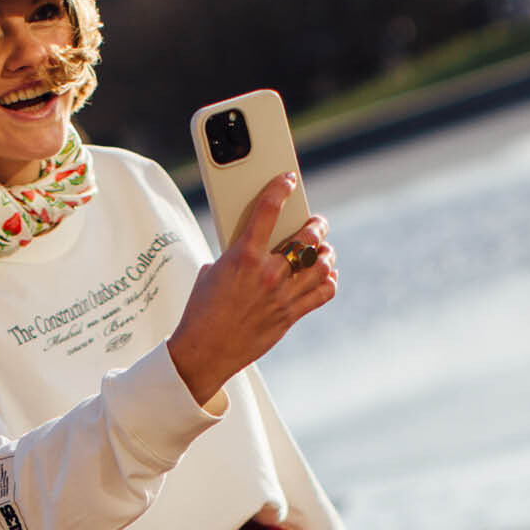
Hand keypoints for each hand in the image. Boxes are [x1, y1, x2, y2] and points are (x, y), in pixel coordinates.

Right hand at [167, 172, 336, 403]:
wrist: (204, 350)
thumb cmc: (201, 312)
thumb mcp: (211, 273)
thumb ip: (233, 257)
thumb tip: (247, 252)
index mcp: (243, 257)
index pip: (267, 210)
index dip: (280, 189)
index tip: (288, 180)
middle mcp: (267, 273)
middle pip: (307, 238)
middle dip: (316, 225)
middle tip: (316, 222)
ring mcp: (282, 295)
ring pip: (321, 264)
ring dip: (326, 253)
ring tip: (323, 249)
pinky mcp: (290, 315)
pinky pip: (323, 293)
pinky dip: (329, 281)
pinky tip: (326, 276)